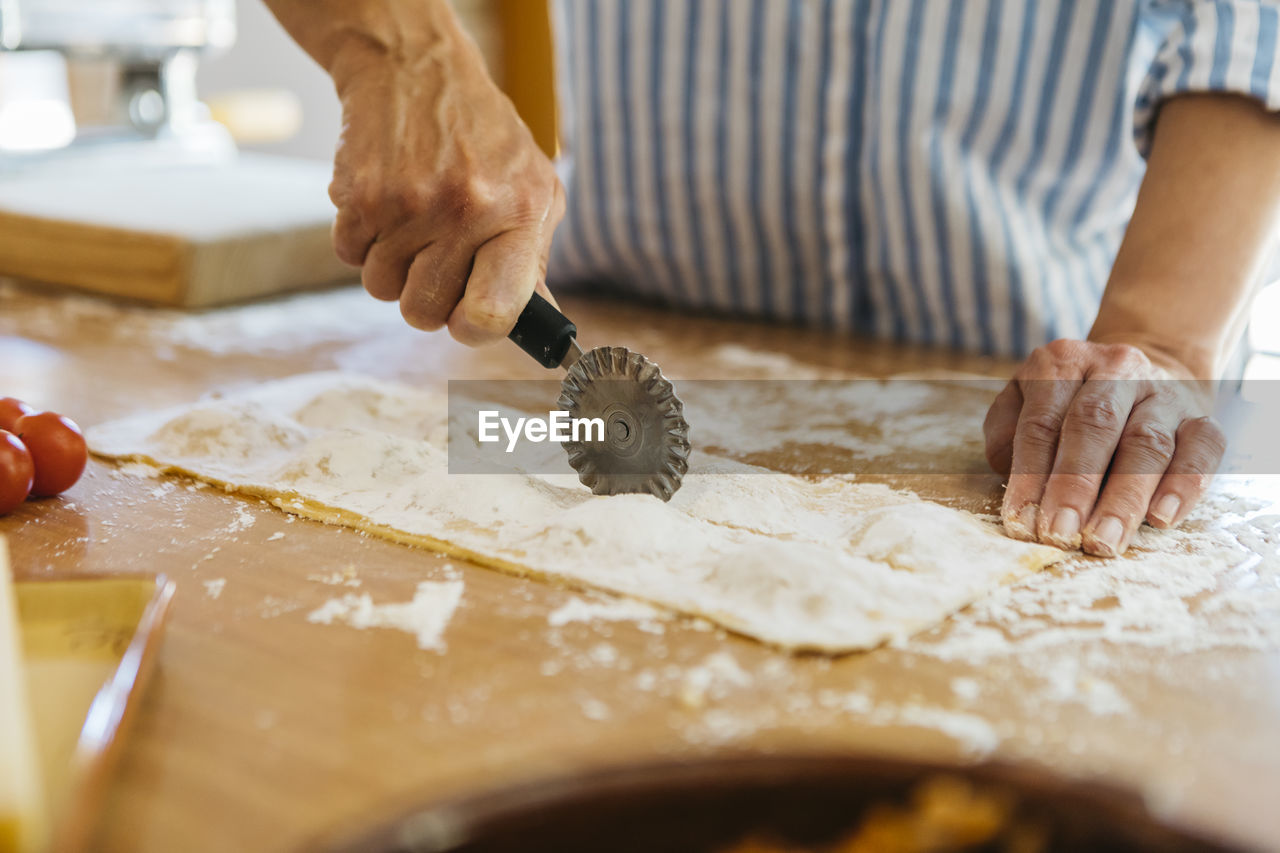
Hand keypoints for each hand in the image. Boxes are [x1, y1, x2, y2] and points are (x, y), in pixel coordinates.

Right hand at [327, 37, 564, 343]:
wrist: (415, 69)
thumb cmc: (485, 140)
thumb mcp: (533, 190)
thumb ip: (534, 262)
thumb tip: (537, 329)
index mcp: (517, 214)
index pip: (493, 312)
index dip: (477, 329)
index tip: (470, 318)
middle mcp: (463, 210)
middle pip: (426, 313)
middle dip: (427, 297)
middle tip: (436, 257)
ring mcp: (407, 204)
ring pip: (383, 291)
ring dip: (393, 268)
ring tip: (413, 222)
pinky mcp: (359, 195)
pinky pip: (350, 260)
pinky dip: (363, 243)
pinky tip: (385, 205)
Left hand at [983, 339, 1225, 555]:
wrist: (1148, 366)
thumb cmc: (1071, 400)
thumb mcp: (1025, 399)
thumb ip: (1008, 433)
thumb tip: (1011, 475)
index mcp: (1062, 363)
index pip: (1042, 423)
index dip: (1030, 475)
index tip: (1023, 521)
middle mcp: (1116, 369)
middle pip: (1096, 426)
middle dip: (1075, 486)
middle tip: (1062, 534)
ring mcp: (1164, 391)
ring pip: (1148, 443)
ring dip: (1125, 498)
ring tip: (1104, 539)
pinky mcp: (1203, 415)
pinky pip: (1203, 447)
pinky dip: (1184, 484)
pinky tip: (1162, 518)